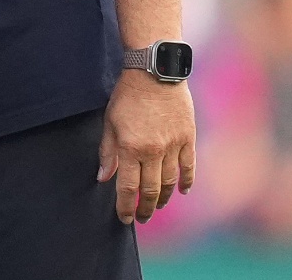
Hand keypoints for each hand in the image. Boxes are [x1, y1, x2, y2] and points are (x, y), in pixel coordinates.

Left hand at [98, 69, 195, 224]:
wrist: (155, 72)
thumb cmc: (128, 96)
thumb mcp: (110, 122)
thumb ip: (107, 152)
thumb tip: (103, 178)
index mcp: (130, 148)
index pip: (127, 187)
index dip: (125, 206)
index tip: (125, 218)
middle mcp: (153, 151)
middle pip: (150, 190)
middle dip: (145, 208)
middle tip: (142, 218)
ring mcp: (173, 145)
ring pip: (169, 182)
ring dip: (164, 199)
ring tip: (158, 206)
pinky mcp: (188, 138)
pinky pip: (189, 166)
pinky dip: (187, 181)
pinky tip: (182, 191)